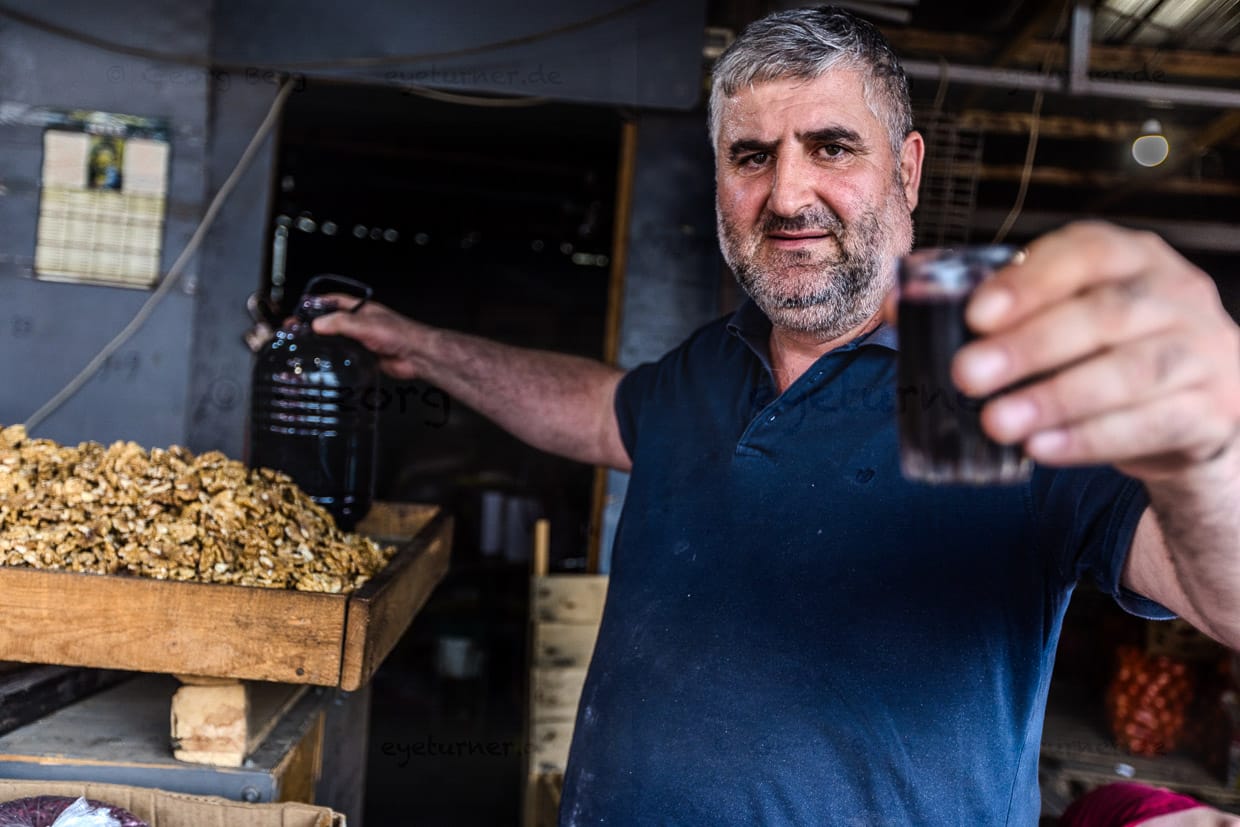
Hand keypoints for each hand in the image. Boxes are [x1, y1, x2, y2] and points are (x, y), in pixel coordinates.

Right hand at [309, 294, 427, 379]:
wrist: (416, 355)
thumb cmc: (401, 334)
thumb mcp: (366, 324)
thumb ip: (341, 323)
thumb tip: (319, 323)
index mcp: (360, 308)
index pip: (333, 301)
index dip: (316, 304)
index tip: (300, 309)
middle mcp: (360, 322)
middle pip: (332, 322)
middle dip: (315, 325)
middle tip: (298, 331)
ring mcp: (362, 339)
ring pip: (337, 339)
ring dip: (324, 343)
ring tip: (306, 346)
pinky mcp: (364, 356)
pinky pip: (345, 355)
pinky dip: (335, 357)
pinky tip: (326, 361)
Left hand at [950, 221, 1239, 480]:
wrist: (1192, 413)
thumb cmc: (1104, 352)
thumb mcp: (1058, 318)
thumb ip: (989, 310)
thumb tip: (895, 306)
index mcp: (1132, 256)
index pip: (1086, 251)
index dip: (1030, 282)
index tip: (975, 314)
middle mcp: (1176, 294)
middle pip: (1105, 314)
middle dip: (1029, 346)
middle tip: (966, 375)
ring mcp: (1203, 352)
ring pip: (1131, 372)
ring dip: (1055, 398)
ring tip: (995, 422)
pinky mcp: (1211, 411)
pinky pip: (1152, 424)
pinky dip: (1090, 439)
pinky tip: (1041, 449)